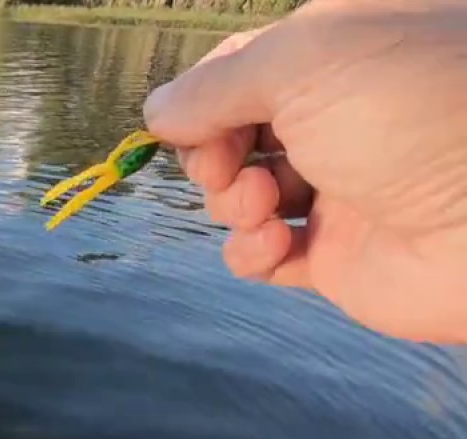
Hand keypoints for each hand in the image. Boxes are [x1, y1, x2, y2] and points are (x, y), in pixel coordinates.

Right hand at [142, 0, 466, 343]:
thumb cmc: (412, 112)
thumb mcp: (303, 61)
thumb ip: (215, 85)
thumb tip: (156, 114)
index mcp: (339, 52)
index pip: (240, 68)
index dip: (202, 97)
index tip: (186, 123)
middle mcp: (339, 116)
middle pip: (231, 135)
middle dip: (213, 154)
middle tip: (231, 168)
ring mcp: (339, 188)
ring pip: (241, 196)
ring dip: (231, 202)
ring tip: (262, 206)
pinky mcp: (339, 256)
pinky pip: (265, 255)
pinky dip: (249, 253)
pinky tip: (267, 246)